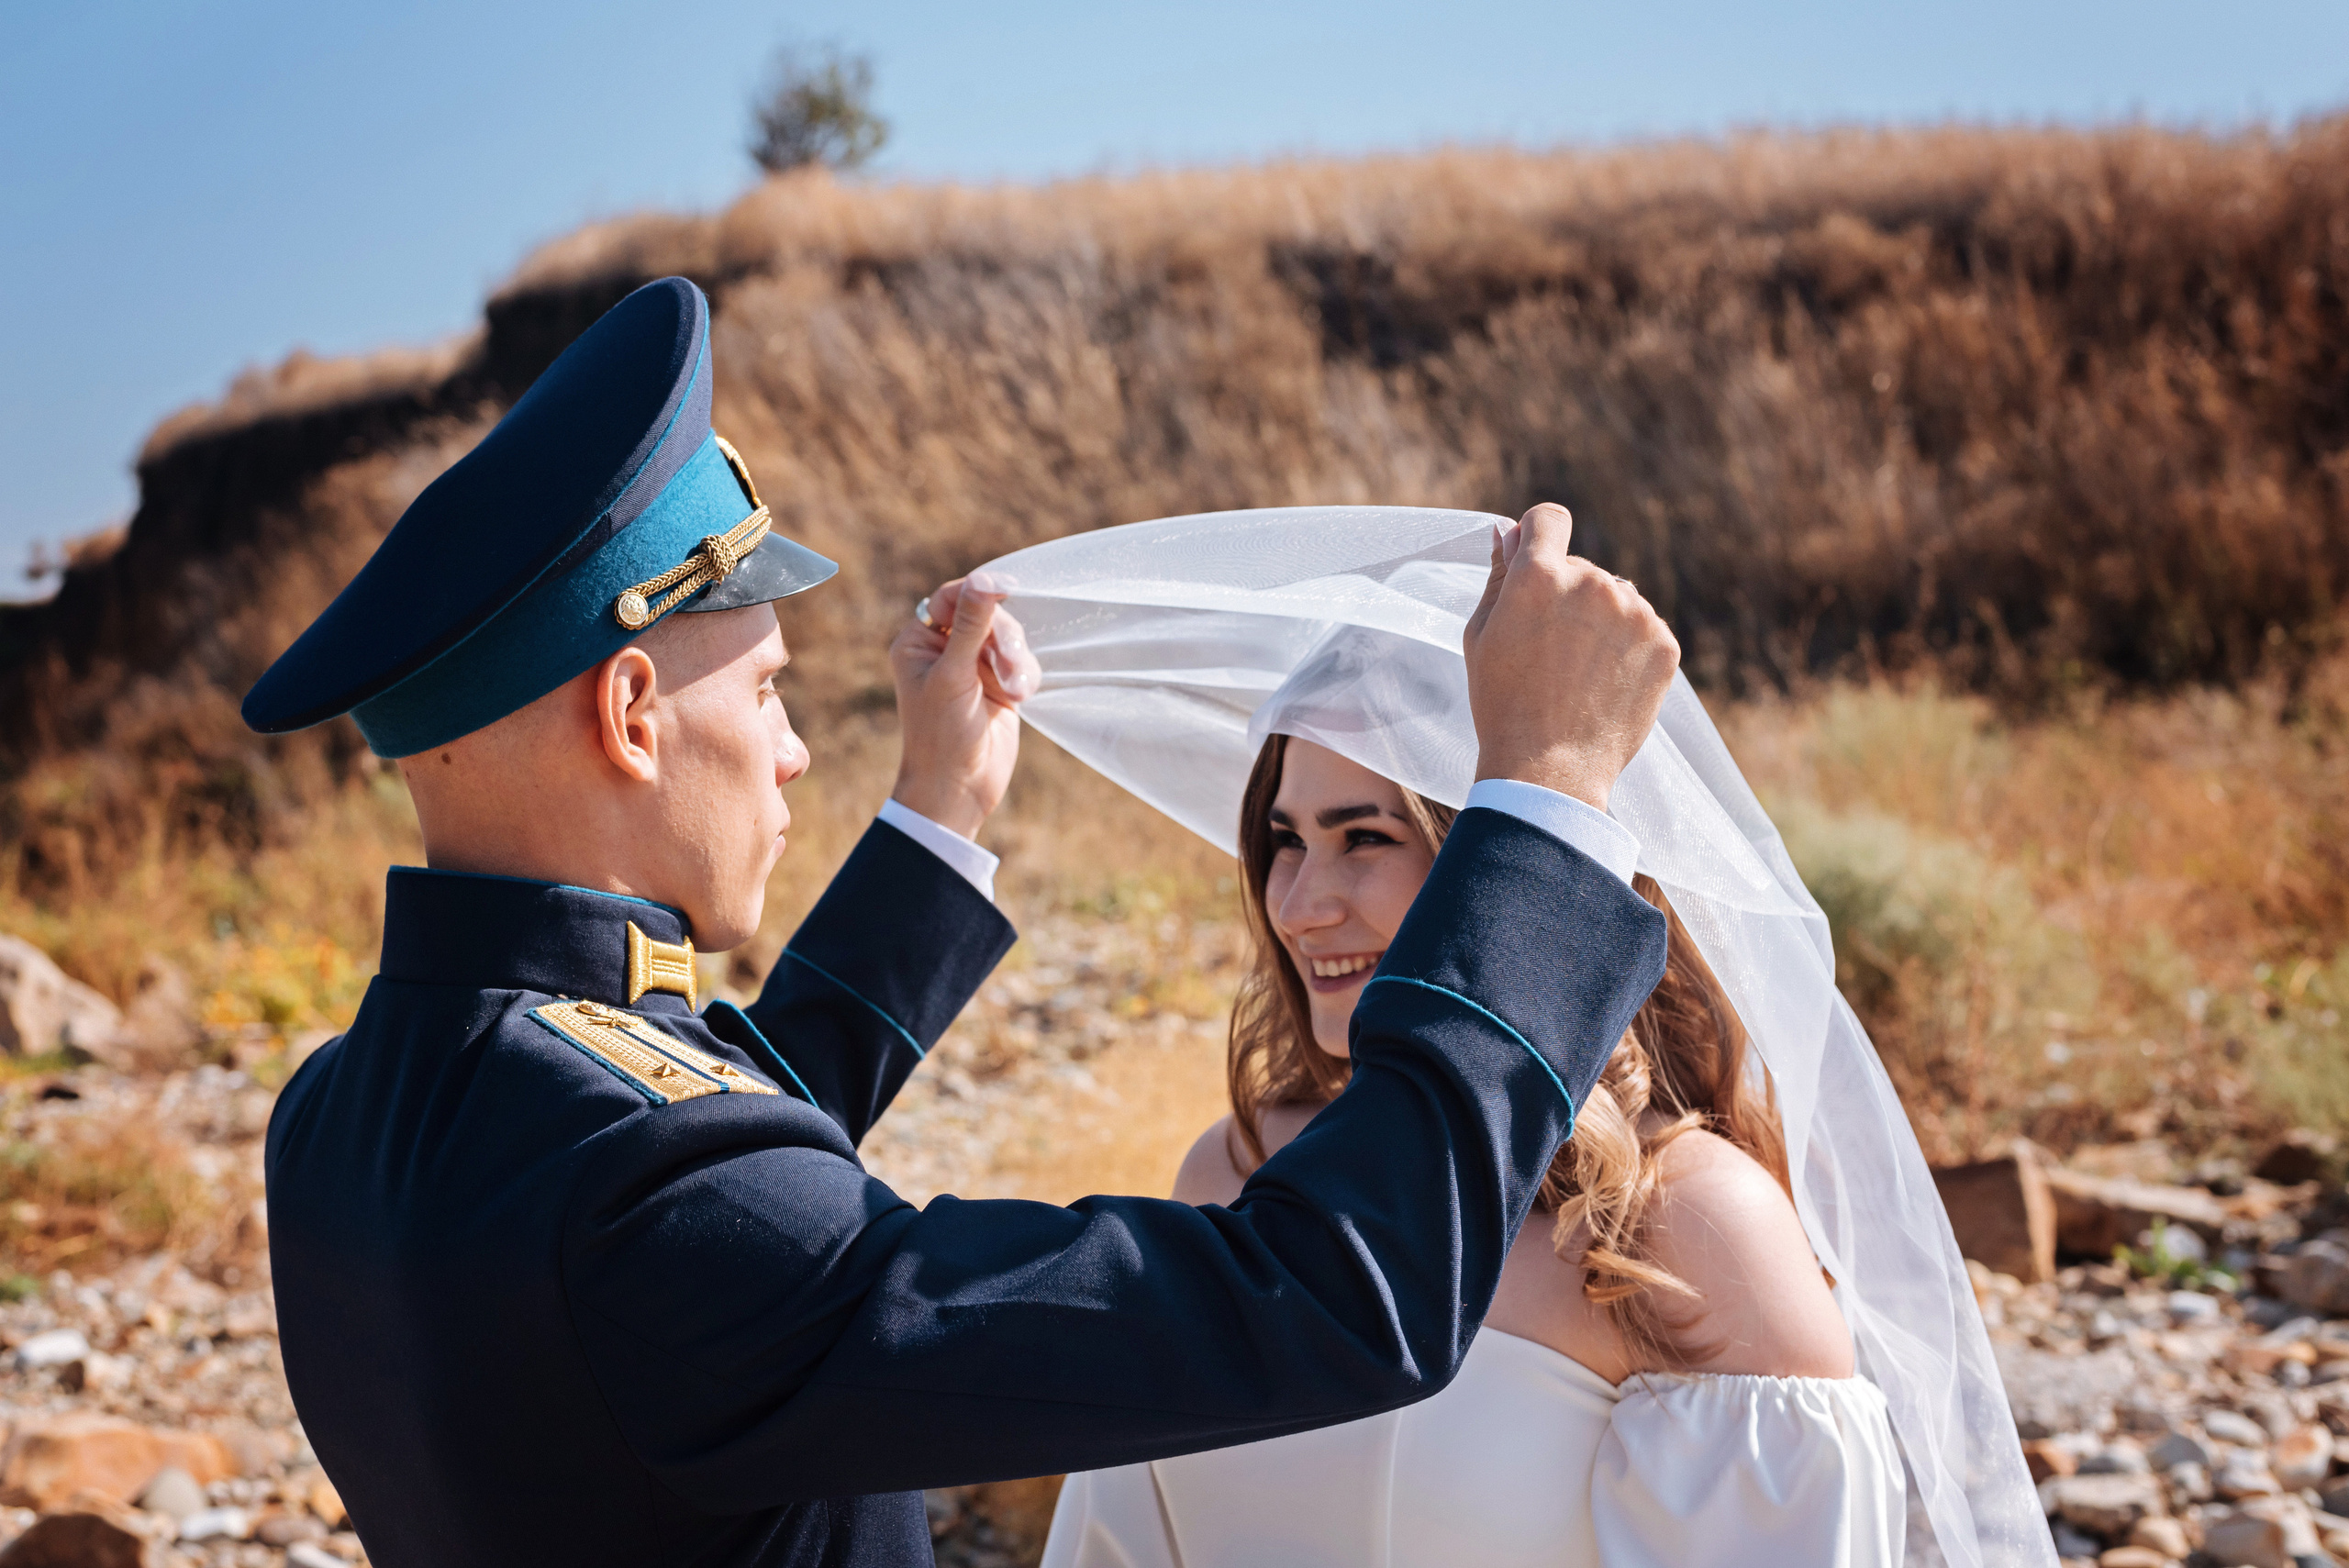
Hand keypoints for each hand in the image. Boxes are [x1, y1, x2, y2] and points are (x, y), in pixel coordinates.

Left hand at [888, 570, 1040, 838]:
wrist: (959, 788)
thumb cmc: (943, 735)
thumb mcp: (955, 676)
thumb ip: (971, 625)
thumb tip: (985, 579)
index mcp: (918, 642)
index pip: (951, 598)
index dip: (979, 592)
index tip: (1007, 588)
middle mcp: (944, 650)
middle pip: (987, 615)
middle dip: (1003, 640)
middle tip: (1007, 666)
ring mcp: (974, 667)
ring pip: (1010, 638)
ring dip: (1016, 661)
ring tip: (1015, 691)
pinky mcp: (999, 684)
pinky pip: (1022, 662)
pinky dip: (1025, 676)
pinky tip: (1020, 698)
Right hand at [1463, 504, 1678, 812]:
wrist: (1549, 770)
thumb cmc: (1502, 703)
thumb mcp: (1481, 635)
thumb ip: (1499, 575)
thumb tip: (1507, 532)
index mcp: (1540, 575)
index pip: (1549, 518)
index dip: (1539, 536)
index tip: (1536, 559)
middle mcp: (1593, 583)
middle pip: (1581, 569)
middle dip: (1566, 597)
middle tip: (1548, 652)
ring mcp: (1635, 613)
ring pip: (1616, 598)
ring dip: (1601, 622)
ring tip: (1578, 674)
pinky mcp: (1664, 643)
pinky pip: (1643, 629)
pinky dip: (1627, 650)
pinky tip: (1605, 684)